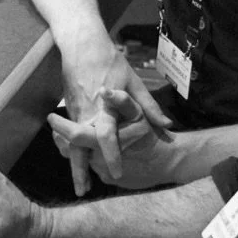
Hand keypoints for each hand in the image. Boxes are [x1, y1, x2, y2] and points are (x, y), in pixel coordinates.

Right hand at [60, 48, 168, 193]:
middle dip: (80, 170)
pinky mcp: (70, 108)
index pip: (107, 137)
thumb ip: (148, 105)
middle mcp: (86, 113)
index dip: (111, 156)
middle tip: (83, 192)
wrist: (81, 45)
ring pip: (71, 142)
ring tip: (78, 186)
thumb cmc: (111, 61)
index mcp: (104, 109)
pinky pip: (70, 133)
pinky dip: (72, 149)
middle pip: (80, 147)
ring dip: (73, 164)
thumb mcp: (133, 81)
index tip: (116, 174)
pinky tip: (75, 162)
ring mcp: (75, 111)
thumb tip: (167, 124)